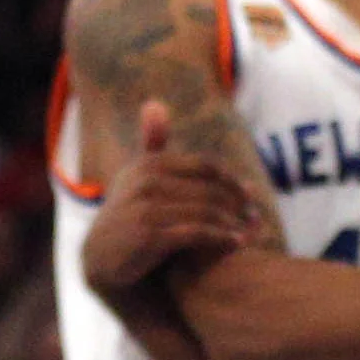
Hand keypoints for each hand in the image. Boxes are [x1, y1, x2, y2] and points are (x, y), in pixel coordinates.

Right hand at [79, 147, 276, 302]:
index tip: (250, 195)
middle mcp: (146, 181)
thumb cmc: (128, 212)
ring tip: (252, 233)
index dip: (231, 180)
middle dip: (238, 203)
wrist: (102, 257)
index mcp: (149, 164)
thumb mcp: (137, 174)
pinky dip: (221, 238)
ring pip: (206, 211)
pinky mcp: (148, 235)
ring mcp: (146, 207)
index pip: (205, 166)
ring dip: (234, 222)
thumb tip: (155, 102)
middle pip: (209, 189)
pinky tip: (237, 244)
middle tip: (257, 217)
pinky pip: (196, 232)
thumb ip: (152, 143)